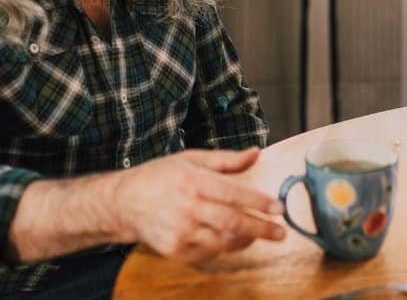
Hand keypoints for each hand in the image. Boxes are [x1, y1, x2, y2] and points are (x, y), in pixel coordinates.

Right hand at [113, 147, 285, 265]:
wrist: (124, 203)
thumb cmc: (160, 177)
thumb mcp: (191, 159)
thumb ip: (226, 160)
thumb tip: (256, 152)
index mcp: (193, 182)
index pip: (233, 194)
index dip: (259, 202)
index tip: (279, 208)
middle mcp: (187, 208)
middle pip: (233, 223)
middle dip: (262, 229)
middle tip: (281, 232)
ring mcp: (180, 233)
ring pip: (224, 242)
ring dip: (245, 240)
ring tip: (257, 234)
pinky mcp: (175, 251)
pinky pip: (208, 254)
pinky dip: (223, 248)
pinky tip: (229, 239)